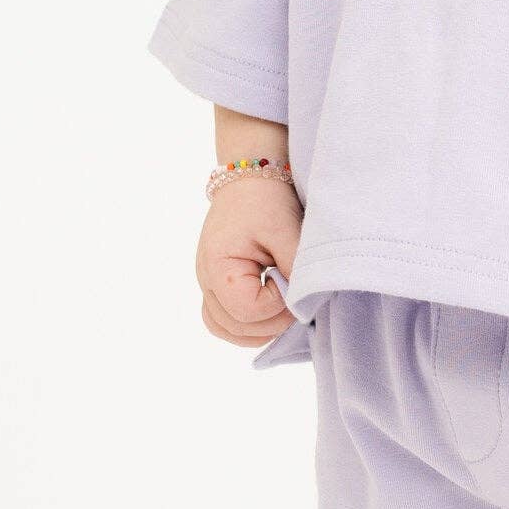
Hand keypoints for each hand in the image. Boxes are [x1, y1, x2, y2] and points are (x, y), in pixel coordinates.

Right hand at [196, 174, 305, 347]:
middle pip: (235, 326)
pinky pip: (223, 320)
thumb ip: (295, 269)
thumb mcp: (286, 230)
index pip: (247, 310)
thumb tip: (303, 303)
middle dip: (272, 322)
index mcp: (218, 264)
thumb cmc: (266, 200)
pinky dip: (245, 326)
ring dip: (258, 330)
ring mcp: (207, 283)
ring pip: (225, 329)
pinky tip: (269, 316)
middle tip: (296, 301)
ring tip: (283, 313)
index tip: (293, 282)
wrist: (250, 177)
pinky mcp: (216, 284)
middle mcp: (205, 278)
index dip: (277, 305)